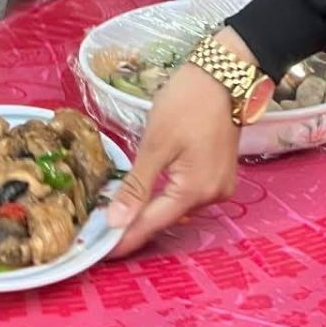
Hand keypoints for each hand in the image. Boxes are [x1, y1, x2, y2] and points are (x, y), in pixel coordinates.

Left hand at [108, 29, 256, 255]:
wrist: (224, 73)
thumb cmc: (187, 102)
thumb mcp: (155, 143)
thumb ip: (136, 186)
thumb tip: (116, 222)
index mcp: (195, 191)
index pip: (151, 224)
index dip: (125, 238)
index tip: (101, 253)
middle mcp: (212, 196)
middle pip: (165, 217)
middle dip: (136, 223)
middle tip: (104, 230)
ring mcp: (220, 185)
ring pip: (176, 205)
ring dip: (151, 208)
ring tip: (121, 213)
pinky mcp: (221, 173)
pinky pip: (188, 192)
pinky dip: (167, 193)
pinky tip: (149, 192)